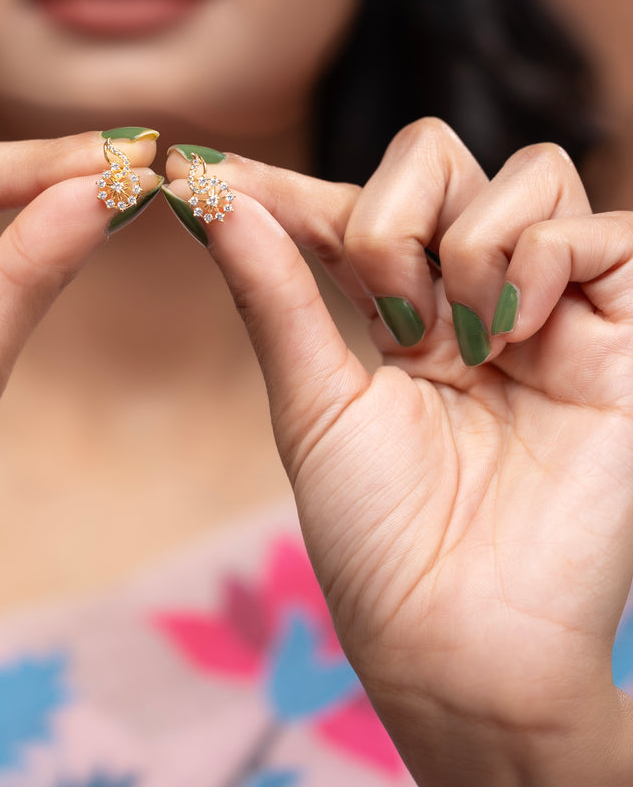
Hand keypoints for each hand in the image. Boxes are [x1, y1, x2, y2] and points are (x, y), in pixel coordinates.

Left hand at [168, 121, 632, 784]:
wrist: (461, 642)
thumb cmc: (381, 541)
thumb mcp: (313, 404)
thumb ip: (275, 292)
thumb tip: (214, 198)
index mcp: (404, 312)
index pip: (354, 202)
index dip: (288, 184)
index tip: (210, 175)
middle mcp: (479, 298)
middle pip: (442, 157)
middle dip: (396, 216)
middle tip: (393, 318)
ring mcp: (556, 312)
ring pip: (531, 171)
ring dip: (474, 241)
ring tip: (468, 342)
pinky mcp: (627, 339)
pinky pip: (609, 230)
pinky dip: (550, 256)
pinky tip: (516, 333)